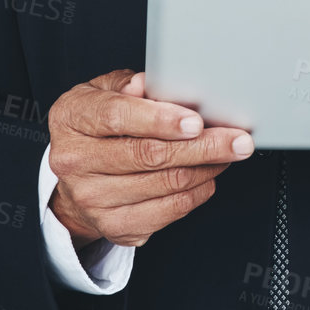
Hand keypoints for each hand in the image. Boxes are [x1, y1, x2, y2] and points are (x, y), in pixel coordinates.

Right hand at [47, 70, 253, 248]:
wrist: (74, 177)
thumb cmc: (96, 125)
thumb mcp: (102, 92)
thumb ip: (128, 84)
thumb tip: (149, 83)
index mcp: (71, 119)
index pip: (118, 117)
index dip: (160, 119)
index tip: (196, 121)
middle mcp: (75, 162)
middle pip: (149, 155)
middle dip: (203, 147)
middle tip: (237, 139)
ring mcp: (93, 199)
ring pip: (166, 185)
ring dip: (207, 168)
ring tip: (228, 153)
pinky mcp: (114, 226)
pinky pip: (169, 211)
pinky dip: (198, 192)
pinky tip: (209, 175)